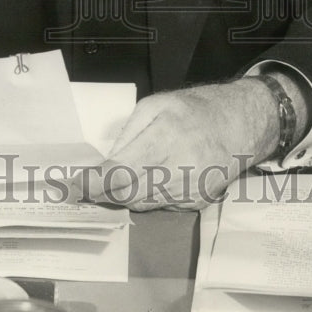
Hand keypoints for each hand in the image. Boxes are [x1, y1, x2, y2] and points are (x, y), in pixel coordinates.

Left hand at [76, 79, 279, 210]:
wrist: (240, 125)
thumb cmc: (194, 109)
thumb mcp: (154, 105)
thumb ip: (128, 135)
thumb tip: (106, 164)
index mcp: (166, 138)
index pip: (120, 173)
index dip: (92, 184)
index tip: (71, 187)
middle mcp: (179, 170)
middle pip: (127, 195)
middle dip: (101, 193)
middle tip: (81, 188)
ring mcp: (190, 191)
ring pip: (141, 204)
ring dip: (122, 196)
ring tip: (111, 181)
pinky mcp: (196, 203)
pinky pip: (159, 205)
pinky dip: (146, 196)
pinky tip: (147, 180)